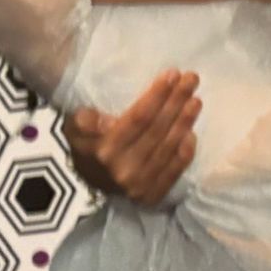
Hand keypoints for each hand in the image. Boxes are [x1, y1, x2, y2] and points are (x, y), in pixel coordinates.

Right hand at [61, 70, 200, 207]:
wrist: (84, 183)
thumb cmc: (84, 145)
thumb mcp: (74, 127)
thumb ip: (84, 120)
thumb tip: (107, 122)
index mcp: (105, 149)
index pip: (138, 118)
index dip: (157, 96)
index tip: (173, 75)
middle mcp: (124, 169)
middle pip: (157, 130)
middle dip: (176, 102)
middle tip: (192, 80)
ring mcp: (139, 186)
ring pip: (167, 148)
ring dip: (185, 123)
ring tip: (196, 101)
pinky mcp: (151, 196)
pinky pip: (173, 172)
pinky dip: (185, 153)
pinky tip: (192, 134)